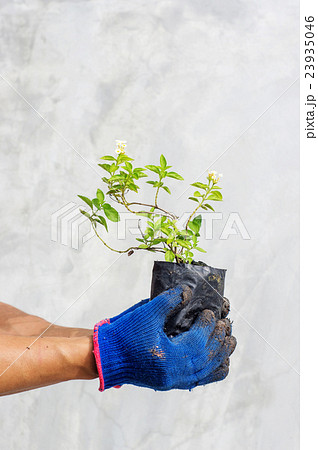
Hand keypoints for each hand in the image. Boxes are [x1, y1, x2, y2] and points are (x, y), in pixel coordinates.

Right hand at [93, 286, 235, 390]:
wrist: (106, 356)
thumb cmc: (124, 335)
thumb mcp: (146, 313)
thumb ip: (168, 301)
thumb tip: (188, 291)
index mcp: (169, 359)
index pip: (198, 341)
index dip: (208, 326)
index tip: (212, 312)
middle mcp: (174, 374)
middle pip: (206, 357)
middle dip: (219, 340)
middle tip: (227, 325)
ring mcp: (172, 381)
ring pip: (205, 371)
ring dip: (220, 356)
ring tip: (230, 343)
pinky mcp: (169, 383)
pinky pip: (197, 381)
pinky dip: (211, 372)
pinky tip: (219, 364)